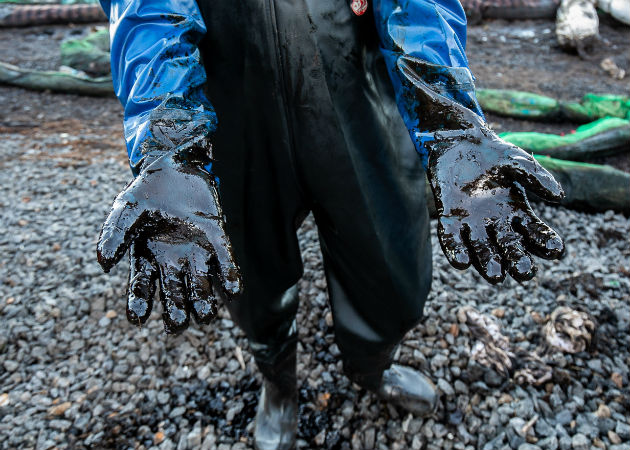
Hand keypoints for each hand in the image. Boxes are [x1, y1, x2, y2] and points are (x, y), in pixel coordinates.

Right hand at [97, 150, 241, 332]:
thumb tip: (104, 264)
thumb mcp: (126, 208)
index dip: (139, 304)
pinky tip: (232, 290)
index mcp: (147, 258)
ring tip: (206, 315)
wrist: (175, 167)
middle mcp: (171, 262)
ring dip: (204, 302)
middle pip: (174, 295)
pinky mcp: (217, 240)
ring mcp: (196, 253)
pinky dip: (230, 277)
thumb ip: (115, 234)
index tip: (137, 319)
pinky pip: (225, 263)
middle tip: (177, 325)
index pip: (141, 288)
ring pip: (201, 286)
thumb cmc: (148, 191)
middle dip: (177, 312)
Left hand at [401, 59, 564, 283]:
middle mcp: (496, 223)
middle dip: (516, 260)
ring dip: (487, 262)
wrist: (459, 143)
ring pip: (481, 249)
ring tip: (495, 275)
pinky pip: (452, 239)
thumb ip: (536, 177)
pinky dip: (455, 250)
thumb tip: (559, 197)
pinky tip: (461, 262)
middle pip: (509, 247)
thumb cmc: (491, 153)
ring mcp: (472, 223)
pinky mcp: (449, 218)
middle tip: (524, 272)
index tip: (555, 250)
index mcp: (517, 212)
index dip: (545, 242)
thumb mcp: (517, 162)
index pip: (534, 233)